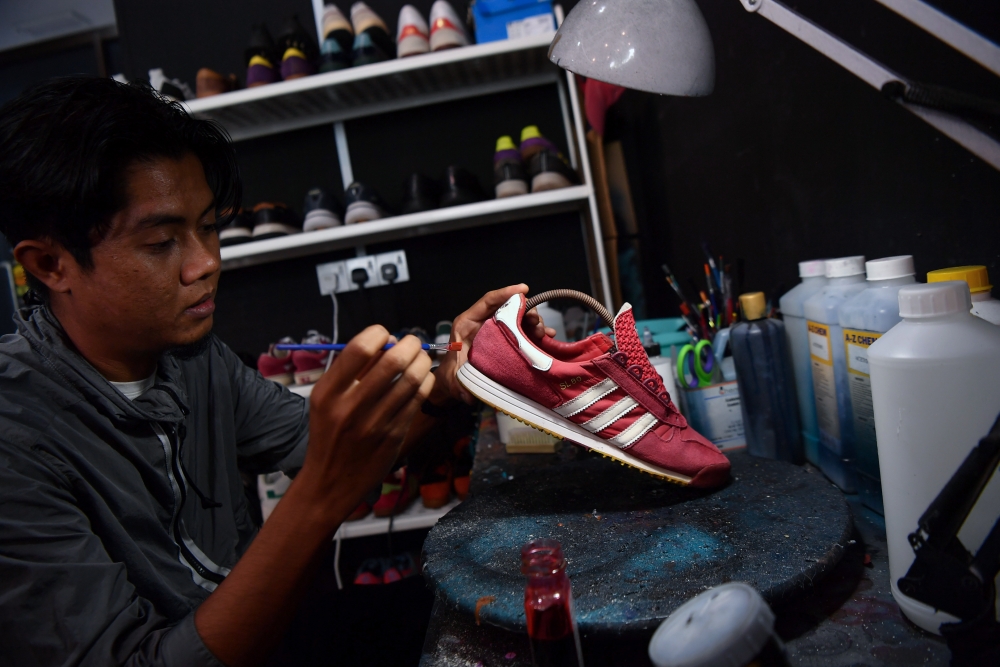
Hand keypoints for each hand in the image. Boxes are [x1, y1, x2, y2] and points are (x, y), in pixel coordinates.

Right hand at [301, 327, 433, 520]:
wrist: (330, 482)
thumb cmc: (330, 433)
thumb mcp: (327, 400)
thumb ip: (352, 370)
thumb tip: (389, 341)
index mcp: (328, 392)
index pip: (359, 348)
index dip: (379, 334)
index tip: (386, 336)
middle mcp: (350, 407)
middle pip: (393, 361)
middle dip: (410, 344)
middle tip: (413, 343)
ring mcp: (374, 423)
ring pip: (412, 379)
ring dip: (423, 362)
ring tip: (421, 359)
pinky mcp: (394, 436)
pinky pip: (418, 399)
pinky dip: (425, 382)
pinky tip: (422, 380)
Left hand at [432, 284, 556, 404]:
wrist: (455, 381)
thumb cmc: (452, 374)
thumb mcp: (454, 377)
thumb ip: (459, 383)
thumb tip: (468, 396)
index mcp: (468, 323)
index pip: (488, 301)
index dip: (506, 293)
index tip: (523, 290)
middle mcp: (484, 323)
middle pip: (508, 308)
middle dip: (526, 311)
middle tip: (537, 324)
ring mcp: (497, 331)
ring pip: (519, 319)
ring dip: (534, 323)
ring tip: (544, 334)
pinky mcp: (507, 341)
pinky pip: (523, 333)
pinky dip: (536, 334)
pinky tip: (548, 339)